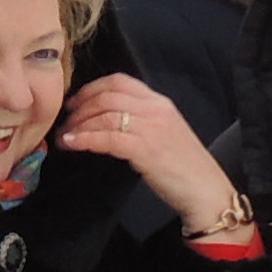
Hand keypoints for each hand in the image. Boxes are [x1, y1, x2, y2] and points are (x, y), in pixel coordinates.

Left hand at [55, 74, 242, 234]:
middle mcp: (156, 109)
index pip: (120, 81)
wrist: (206, 191)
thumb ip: (141, 120)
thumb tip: (106, 120)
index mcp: (160, 102)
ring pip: (105, 114)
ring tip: (66, 136)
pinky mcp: (146, 149)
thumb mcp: (164, 133)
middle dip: (80, 108)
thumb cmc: (183, 167)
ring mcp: (152, 128)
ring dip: (79, 125)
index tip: (75, 102)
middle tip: (66, 122)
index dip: (91, 88)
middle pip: (107, 96)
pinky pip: (108, 138)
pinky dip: (86, 139)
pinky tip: (73, 144)